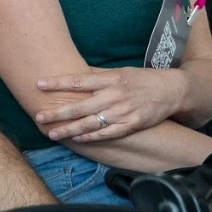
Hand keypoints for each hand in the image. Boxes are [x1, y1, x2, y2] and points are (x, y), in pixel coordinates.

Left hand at [34, 68, 188, 142]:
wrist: (172, 91)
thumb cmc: (144, 80)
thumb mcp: (122, 72)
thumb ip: (100, 76)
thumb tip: (76, 75)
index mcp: (112, 79)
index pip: (79, 81)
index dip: (58, 83)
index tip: (39, 84)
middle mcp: (115, 96)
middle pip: (80, 106)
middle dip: (57, 113)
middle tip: (39, 117)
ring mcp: (123, 112)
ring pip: (90, 124)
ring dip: (69, 129)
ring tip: (53, 134)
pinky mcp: (131, 125)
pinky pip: (106, 134)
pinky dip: (91, 137)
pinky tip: (77, 139)